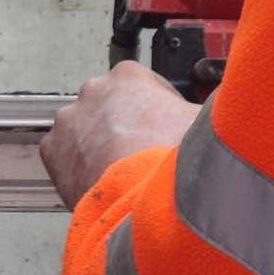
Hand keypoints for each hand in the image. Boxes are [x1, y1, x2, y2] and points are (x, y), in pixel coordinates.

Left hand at [41, 61, 197, 209]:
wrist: (143, 198)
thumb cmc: (173, 158)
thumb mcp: (208, 123)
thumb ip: (206, 113)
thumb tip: (221, 116)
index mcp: (129, 75)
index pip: (141, 85)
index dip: (156, 110)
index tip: (163, 128)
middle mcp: (93, 90)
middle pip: (108, 107)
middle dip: (122, 127)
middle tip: (142, 154)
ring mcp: (68, 120)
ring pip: (83, 130)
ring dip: (98, 146)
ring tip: (121, 173)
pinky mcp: (52, 151)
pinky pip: (63, 157)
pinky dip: (77, 169)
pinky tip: (100, 183)